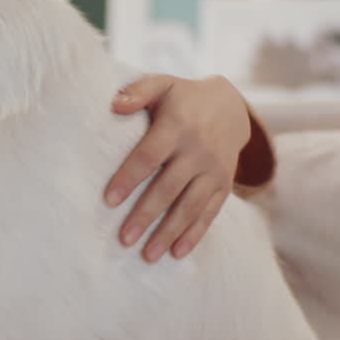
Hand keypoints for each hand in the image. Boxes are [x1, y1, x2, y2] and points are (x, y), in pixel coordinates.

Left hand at [105, 74, 250, 262]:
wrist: (230, 107)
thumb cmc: (182, 98)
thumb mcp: (163, 84)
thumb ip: (138, 91)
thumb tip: (115, 104)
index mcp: (178, 126)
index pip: (150, 155)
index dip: (130, 177)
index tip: (109, 200)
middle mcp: (198, 150)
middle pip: (169, 187)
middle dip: (146, 215)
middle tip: (124, 239)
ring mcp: (214, 169)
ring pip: (190, 205)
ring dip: (169, 232)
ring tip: (147, 255)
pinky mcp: (224, 184)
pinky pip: (210, 212)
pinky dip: (194, 234)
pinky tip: (176, 253)